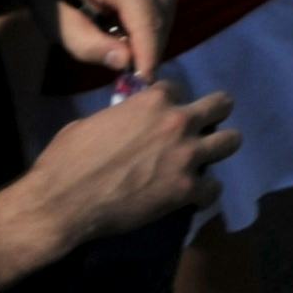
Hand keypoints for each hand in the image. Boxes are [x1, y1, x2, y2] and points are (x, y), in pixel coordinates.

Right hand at [13, 77, 236, 251]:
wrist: (60, 203)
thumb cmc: (65, 160)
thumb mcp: (92, 122)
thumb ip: (122, 117)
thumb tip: (126, 123)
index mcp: (153, 101)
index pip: (178, 89)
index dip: (171, 103)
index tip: (163, 117)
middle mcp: (178, 122)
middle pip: (221, 105)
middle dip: (214, 114)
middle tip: (203, 129)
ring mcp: (186, 155)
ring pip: (231, 141)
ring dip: (219, 149)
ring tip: (205, 160)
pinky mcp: (186, 189)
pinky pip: (214, 188)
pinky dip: (205, 194)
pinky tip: (193, 197)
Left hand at [53, 0, 177, 81]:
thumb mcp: (61, 27)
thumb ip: (91, 47)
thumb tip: (126, 63)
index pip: (148, 23)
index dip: (148, 56)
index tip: (144, 83)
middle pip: (162, 20)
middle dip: (147, 47)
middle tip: (122, 66)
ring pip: (169, 13)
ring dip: (150, 34)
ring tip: (119, 39)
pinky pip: (169, 3)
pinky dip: (153, 20)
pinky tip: (128, 22)